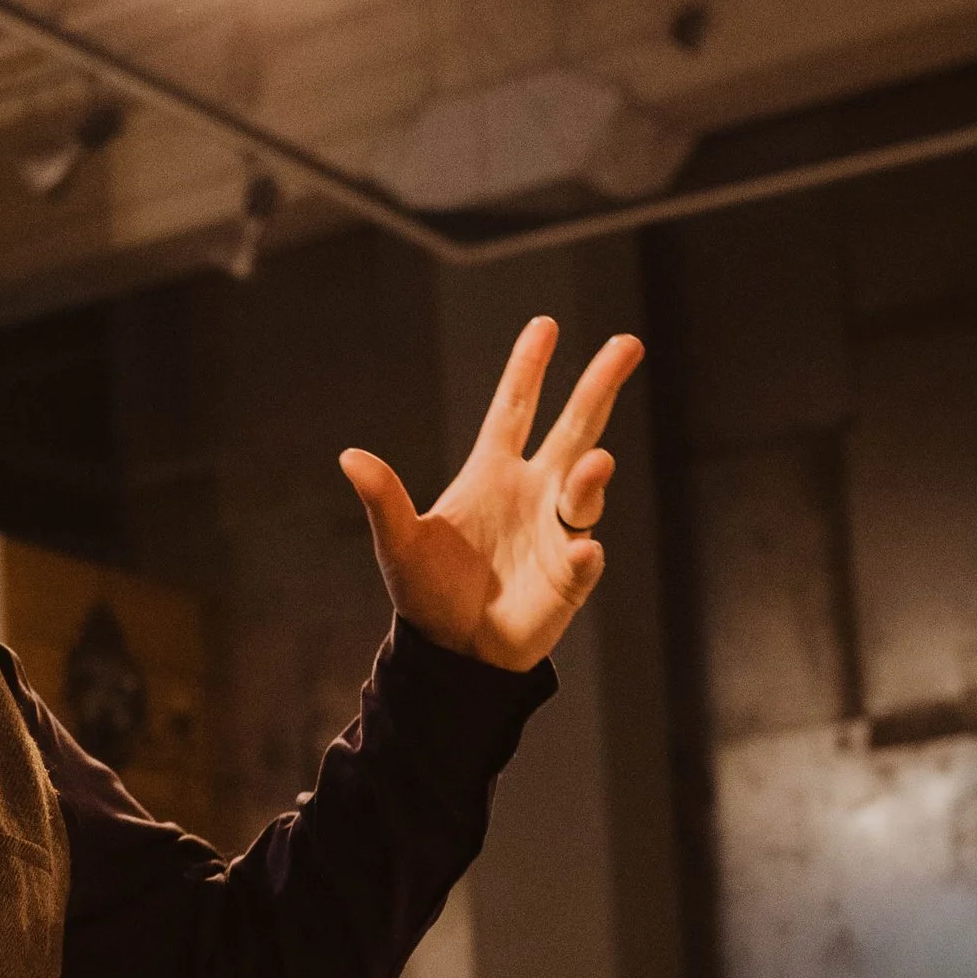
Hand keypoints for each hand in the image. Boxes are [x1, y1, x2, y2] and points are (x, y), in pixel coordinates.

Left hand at [339, 317, 642, 669]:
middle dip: (599, 386)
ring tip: (594, 464)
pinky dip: (583, 553)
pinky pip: (582, 559)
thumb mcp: (400, 544)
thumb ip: (383, 500)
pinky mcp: (570, 577)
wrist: (451, 653)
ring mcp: (556, 531)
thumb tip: (349, 457)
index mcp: (492, 473)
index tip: (546, 324)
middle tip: (627, 343)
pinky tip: (581, 551)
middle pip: (574, 427)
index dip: (529, 368)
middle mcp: (534, 492)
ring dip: (591, 478)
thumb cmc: (427, 593)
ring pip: (585, 490)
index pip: (515, 408)